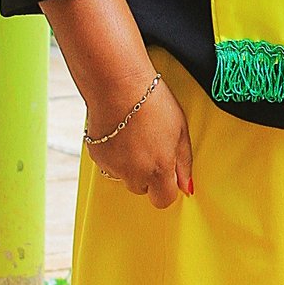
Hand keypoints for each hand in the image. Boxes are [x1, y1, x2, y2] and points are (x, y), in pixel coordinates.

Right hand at [86, 75, 193, 208]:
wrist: (117, 84)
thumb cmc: (152, 102)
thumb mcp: (181, 131)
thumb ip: (184, 163)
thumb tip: (186, 187)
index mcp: (158, 170)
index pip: (163, 200)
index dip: (167, 188)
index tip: (168, 174)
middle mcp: (134, 173)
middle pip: (143, 188)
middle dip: (148, 175)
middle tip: (150, 147)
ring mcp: (113, 166)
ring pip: (124, 177)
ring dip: (130, 166)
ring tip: (134, 137)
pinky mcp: (97, 156)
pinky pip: (108, 165)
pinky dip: (114, 155)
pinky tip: (120, 134)